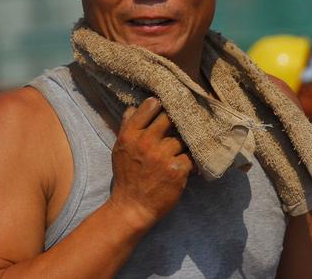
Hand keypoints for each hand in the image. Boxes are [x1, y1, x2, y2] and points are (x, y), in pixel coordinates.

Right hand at [108, 97, 193, 231]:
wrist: (132, 207)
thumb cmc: (127, 176)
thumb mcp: (120, 148)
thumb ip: (127, 126)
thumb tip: (134, 106)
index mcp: (130, 135)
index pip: (150, 106)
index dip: (161, 104)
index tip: (166, 106)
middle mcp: (146, 142)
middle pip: (170, 118)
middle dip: (175, 121)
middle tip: (180, 125)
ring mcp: (162, 156)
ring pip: (182, 138)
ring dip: (183, 144)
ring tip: (180, 152)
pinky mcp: (177, 170)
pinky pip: (191, 156)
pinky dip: (190, 160)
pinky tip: (187, 165)